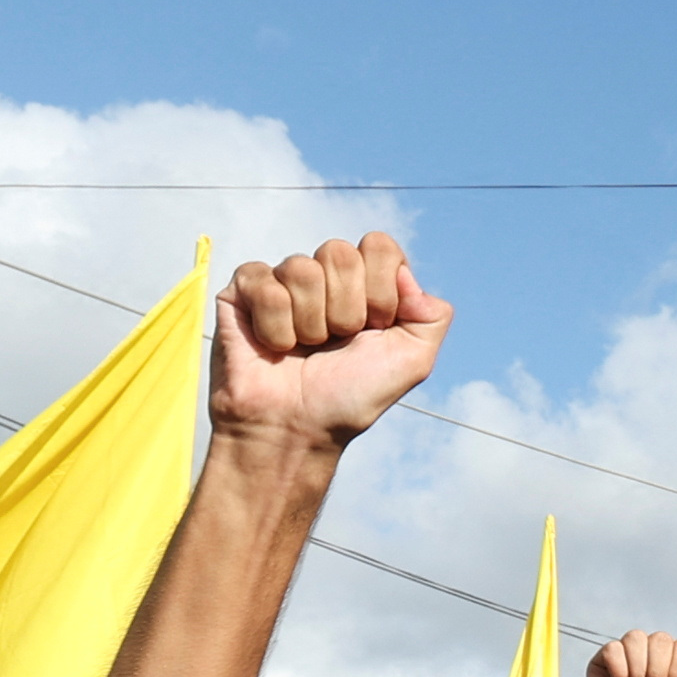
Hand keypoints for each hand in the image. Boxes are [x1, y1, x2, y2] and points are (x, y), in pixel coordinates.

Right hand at [208, 235, 452, 451]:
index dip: (380, 292)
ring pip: (301, 270)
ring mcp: (283, 279)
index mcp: (366, 283)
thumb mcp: (413, 361)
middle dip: (344, 311)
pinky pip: (264, 285)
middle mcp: (325, 276)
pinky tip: (274, 348)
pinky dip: (275, 328)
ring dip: (310, 324)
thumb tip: (404, 272)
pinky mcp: (243, 290)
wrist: (298, 430)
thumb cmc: (350, 397)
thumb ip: (433, 314)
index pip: (379, 247)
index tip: (374, 329)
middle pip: (339, 253)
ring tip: (304, 349)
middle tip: (335, 344)